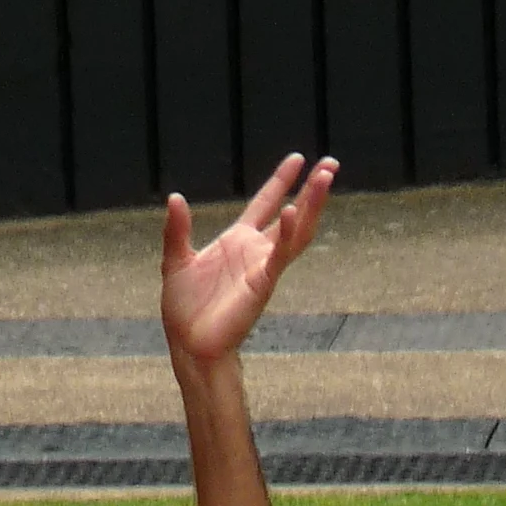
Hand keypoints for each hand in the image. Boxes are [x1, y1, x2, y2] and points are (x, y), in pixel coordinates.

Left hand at [160, 153, 338, 367]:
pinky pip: (279, 257)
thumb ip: (177, 230)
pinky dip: (287, 234)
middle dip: (312, 190)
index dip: (281, 181)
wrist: (188, 345)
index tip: (298, 159)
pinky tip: (293, 211)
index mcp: (237, 242)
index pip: (265, 203)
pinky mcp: (261, 285)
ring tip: (326, 178)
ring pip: (296, 231)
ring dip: (312, 205)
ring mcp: (262, 268)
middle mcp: (255, 252)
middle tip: (331, 164)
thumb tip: (174, 198)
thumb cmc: (184, 310)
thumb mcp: (176, 260)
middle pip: (292, 214)